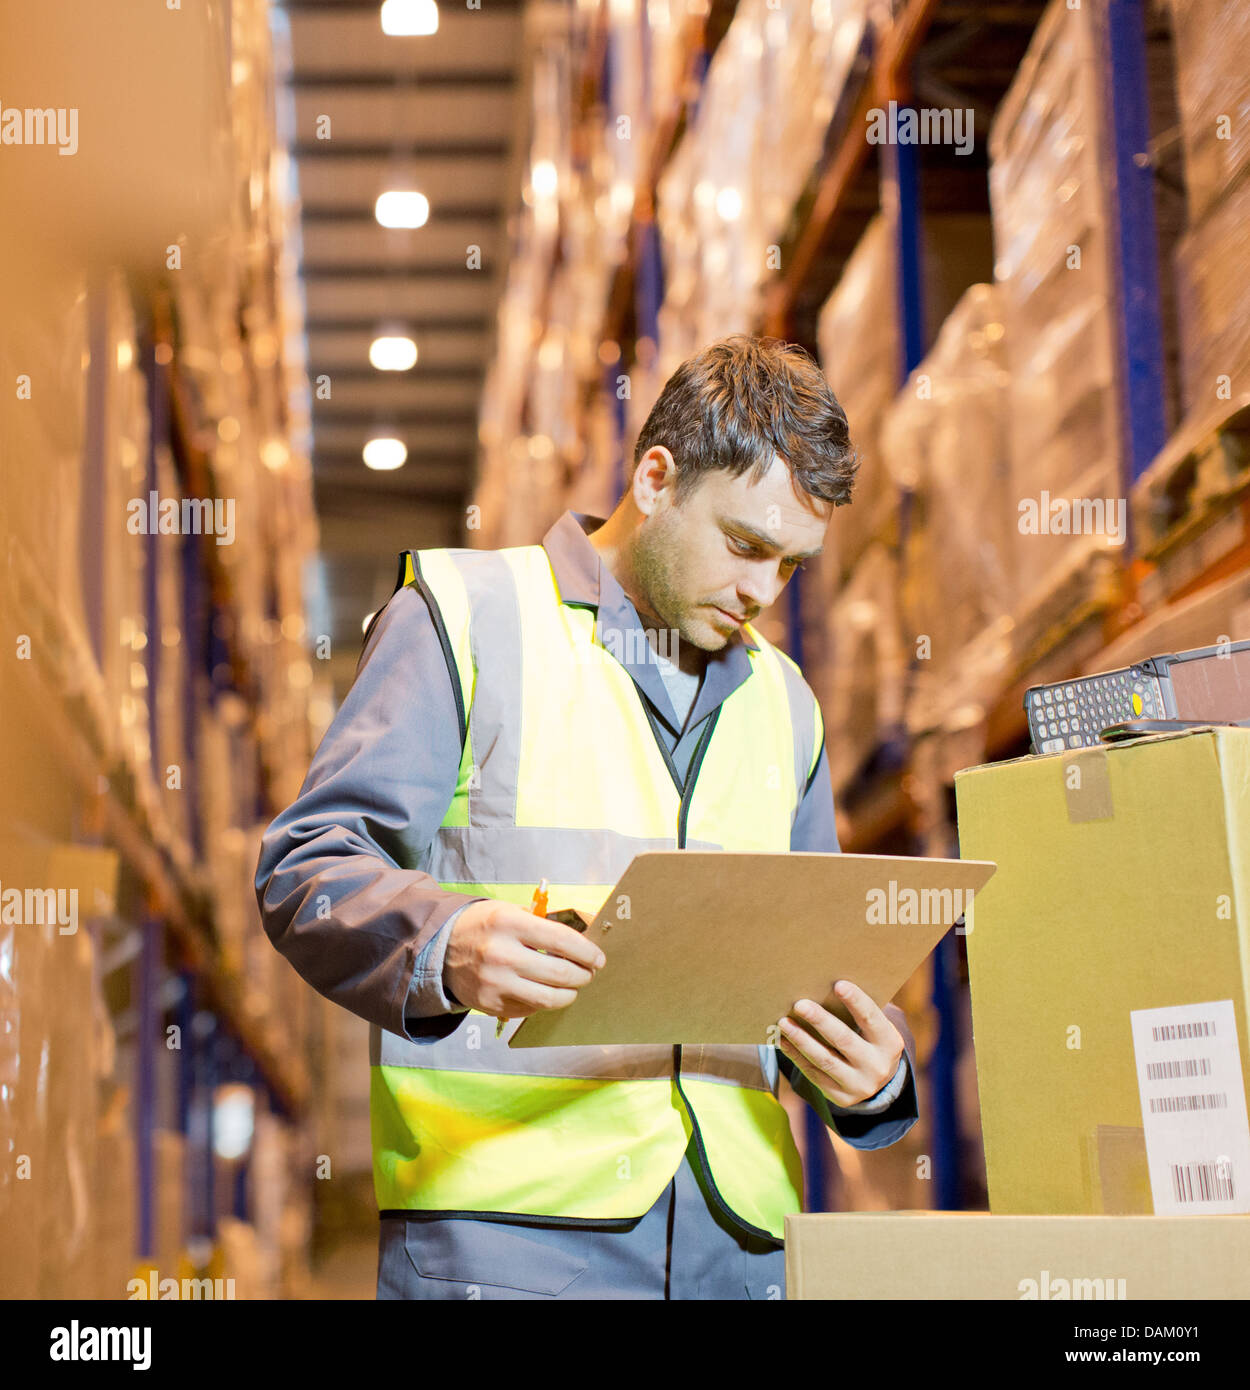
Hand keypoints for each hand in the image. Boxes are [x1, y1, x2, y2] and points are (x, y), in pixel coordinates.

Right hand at [443, 898, 605, 1018]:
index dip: (587, 952)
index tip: (598, 958)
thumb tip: (581, 941)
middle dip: (582, 975)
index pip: (562, 940)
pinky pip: (530, 1009)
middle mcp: (501, 955)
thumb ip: (542, 925)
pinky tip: (545, 991)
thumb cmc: (484, 926)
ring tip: (572, 986)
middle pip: (560, 974)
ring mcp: (495, 983)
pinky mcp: (491, 1005)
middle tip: (588, 973)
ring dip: (569, 994)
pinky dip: (544, 1002)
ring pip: (548, 999)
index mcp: (509, 924)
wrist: (441, 948)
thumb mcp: (510, 911)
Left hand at [776, 980, 903, 1107]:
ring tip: (783, 1022)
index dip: (856, 1001)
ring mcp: (859, 1085)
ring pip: (825, 1059)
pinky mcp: (840, 1096)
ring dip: (801, 1039)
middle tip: (800, 1004)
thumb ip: (858, 1011)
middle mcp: (877, 1066)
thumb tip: (823, 985)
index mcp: (890, 1043)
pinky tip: (783, 1041)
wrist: (876, 1080)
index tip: (838, 984)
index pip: (871, 1018)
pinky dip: (796, 1056)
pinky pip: (814, 1074)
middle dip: (820, 1021)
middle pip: (844, 1040)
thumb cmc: (869, 1038)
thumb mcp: (875, 1028)